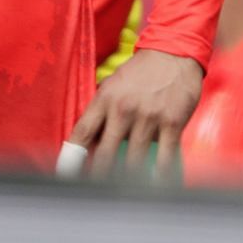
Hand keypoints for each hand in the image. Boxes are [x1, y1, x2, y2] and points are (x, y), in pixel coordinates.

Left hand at [67, 49, 203, 177]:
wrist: (175, 50)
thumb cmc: (142, 71)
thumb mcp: (114, 84)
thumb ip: (102, 111)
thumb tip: (88, 144)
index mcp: (106, 98)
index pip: (82, 133)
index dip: (72, 158)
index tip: (67, 176)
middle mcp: (124, 108)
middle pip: (104, 154)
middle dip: (98, 176)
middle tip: (96, 190)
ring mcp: (149, 116)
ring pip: (133, 160)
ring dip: (128, 178)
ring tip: (124, 191)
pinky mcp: (172, 122)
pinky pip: (164, 156)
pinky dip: (160, 174)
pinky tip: (156, 183)